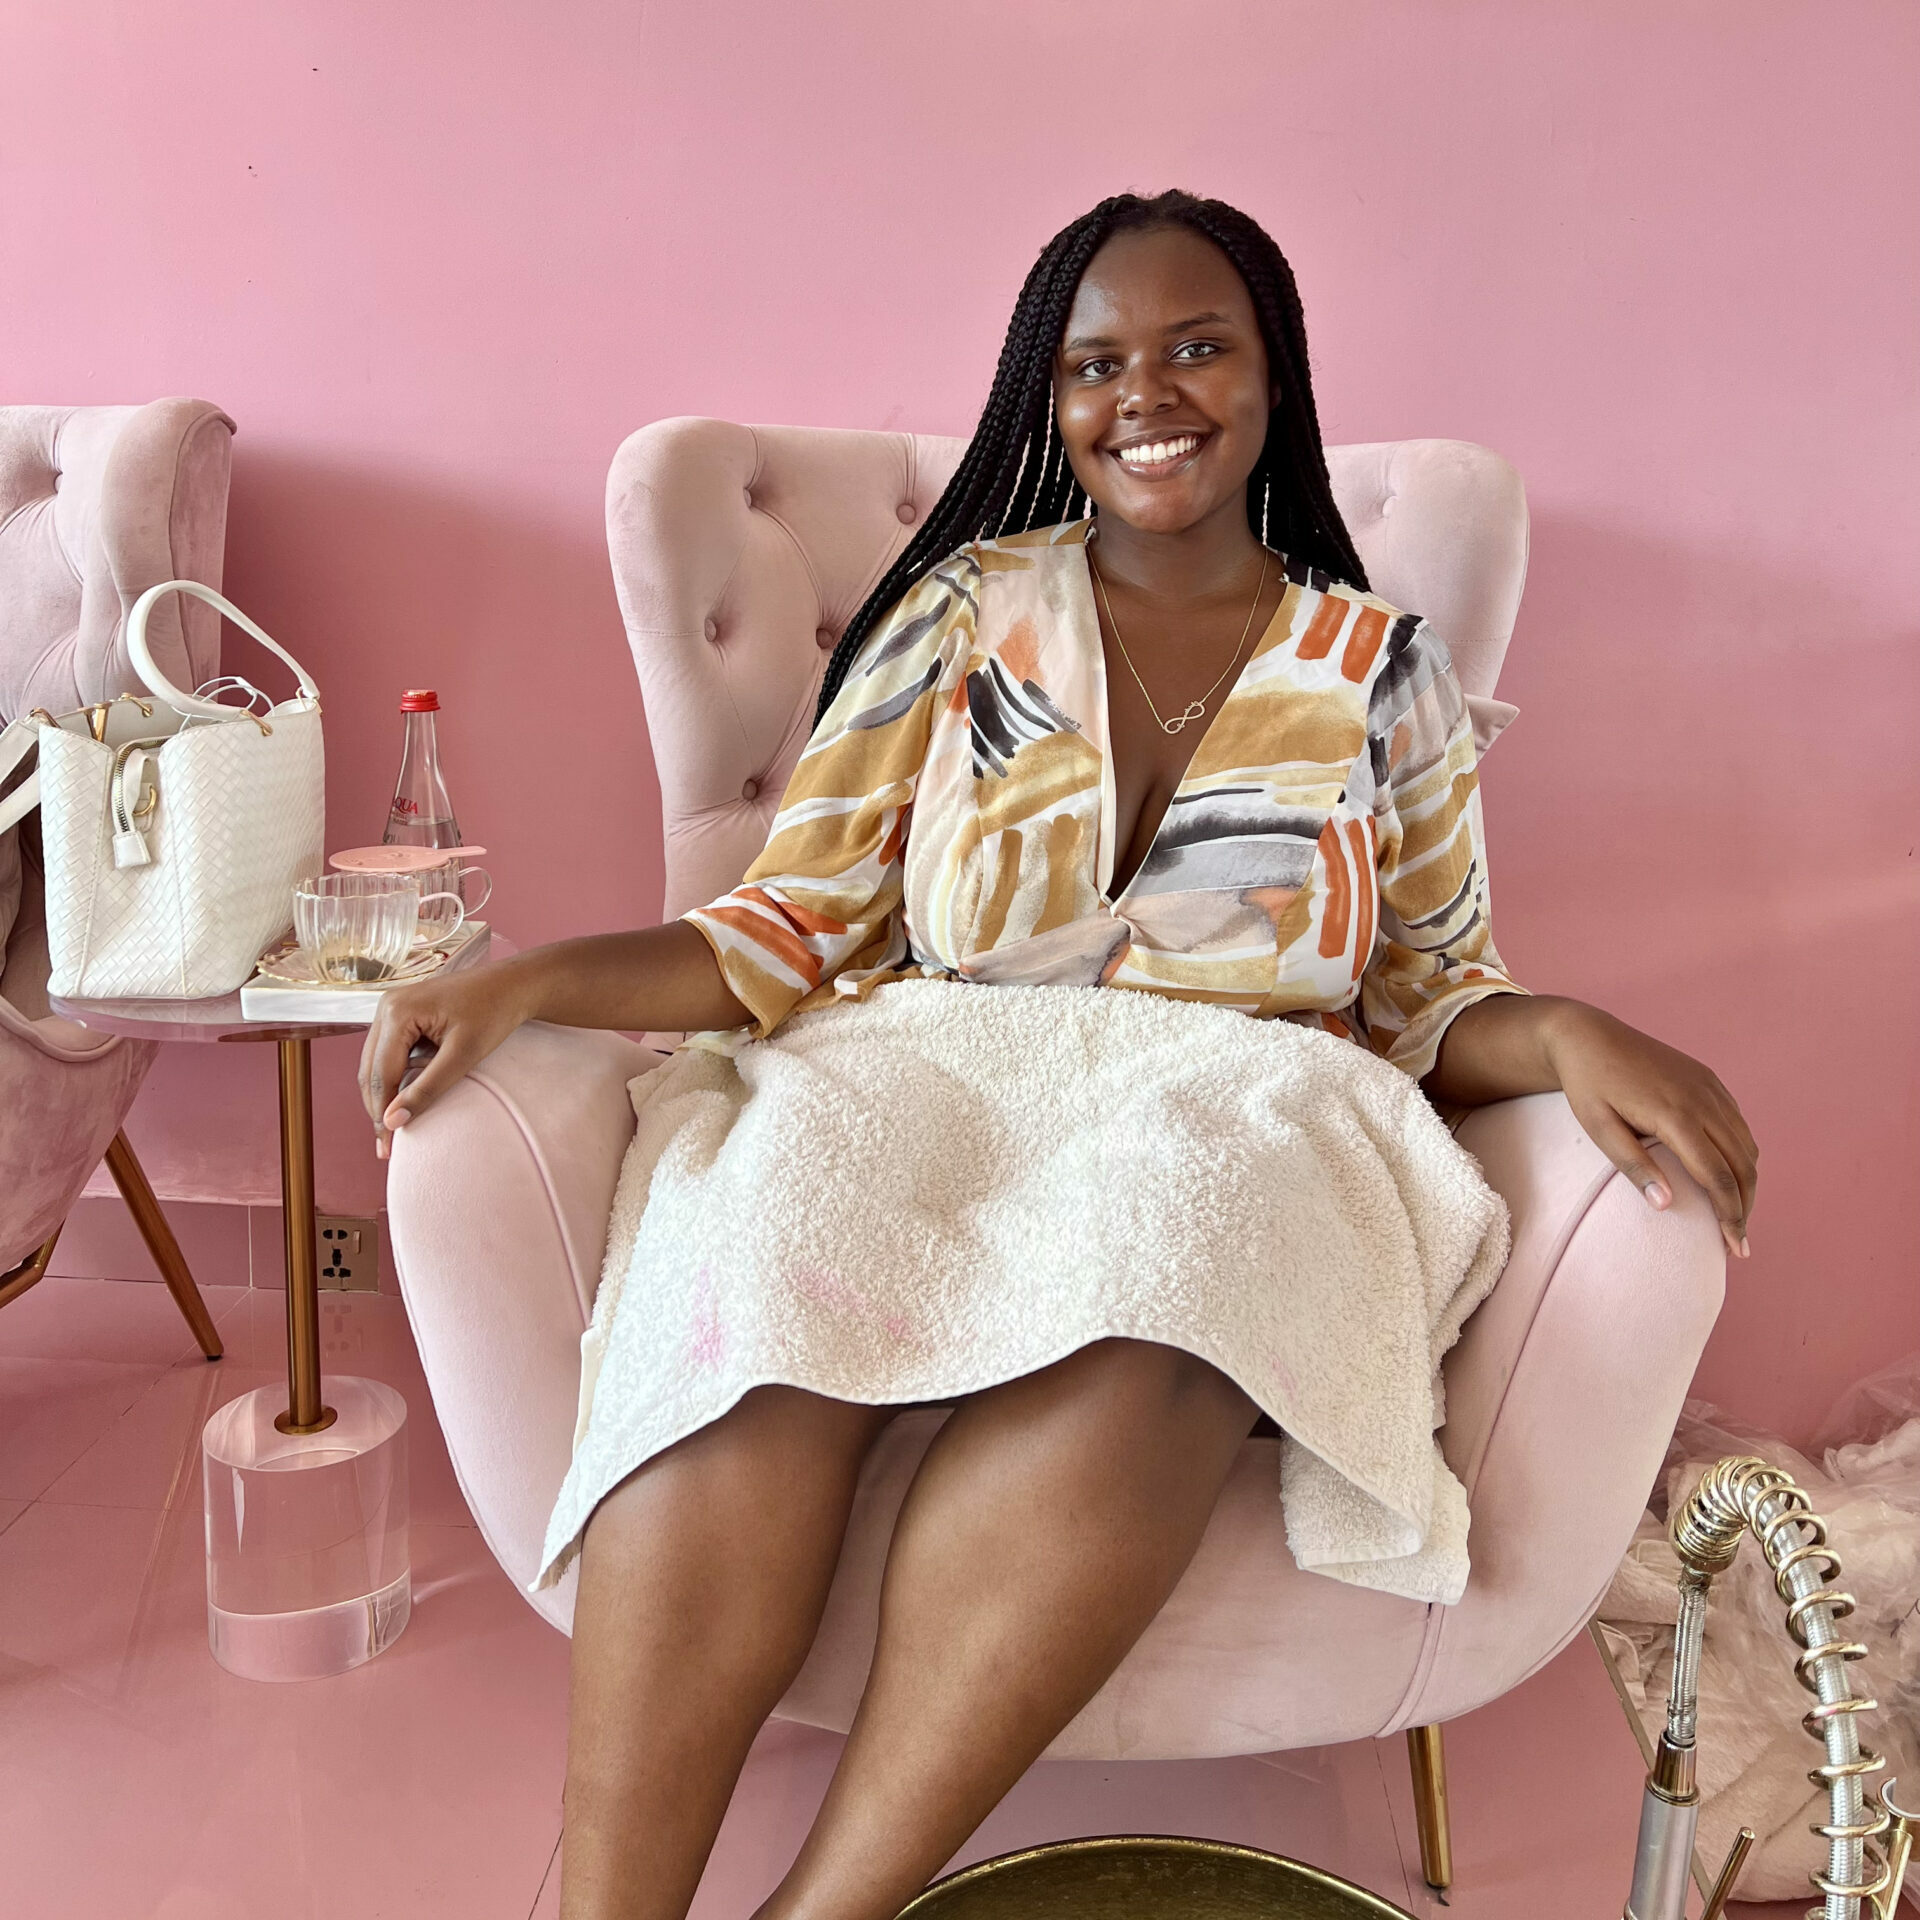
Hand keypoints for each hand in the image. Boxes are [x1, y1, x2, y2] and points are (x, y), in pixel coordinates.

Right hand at [359, 960, 535, 1158]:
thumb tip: (393, 1121)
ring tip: (391, 1130)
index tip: (387, 1148)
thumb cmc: (494, 1012)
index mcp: (397, 1012)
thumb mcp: (463, 1056)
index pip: (380, 1074)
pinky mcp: (401, 1014)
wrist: (513, 984)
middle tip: (385, 1147)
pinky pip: (387, 1053)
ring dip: (381, 1096)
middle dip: (377, 1108)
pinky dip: (392, 1078)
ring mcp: (390, 1008)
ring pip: (374, 1063)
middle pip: (370, 1070)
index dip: (381, 1114)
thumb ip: (427, 1089)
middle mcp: (386, 1006)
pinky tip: (401, 1101)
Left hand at [1545, 1004, 1757, 1259]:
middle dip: (1745, 1206)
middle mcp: (1703, 1100)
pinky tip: (1729, 1175)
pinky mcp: (1709, 1080)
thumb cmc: (1588, 1085)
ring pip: (1746, 1145)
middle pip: (1742, 1165)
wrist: (1588, 1035)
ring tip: (1735, 1215)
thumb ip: (1633, 1166)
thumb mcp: (1599, 1128)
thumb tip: (1666, 1206)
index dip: (1730, 1215)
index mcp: (1676, 1115)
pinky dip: (1741, 1155)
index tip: (1734, 1247)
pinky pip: (1737, 1124)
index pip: (1718, 1177)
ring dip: (1747, 1182)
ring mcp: (1710, 1087)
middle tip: (1738, 1242)